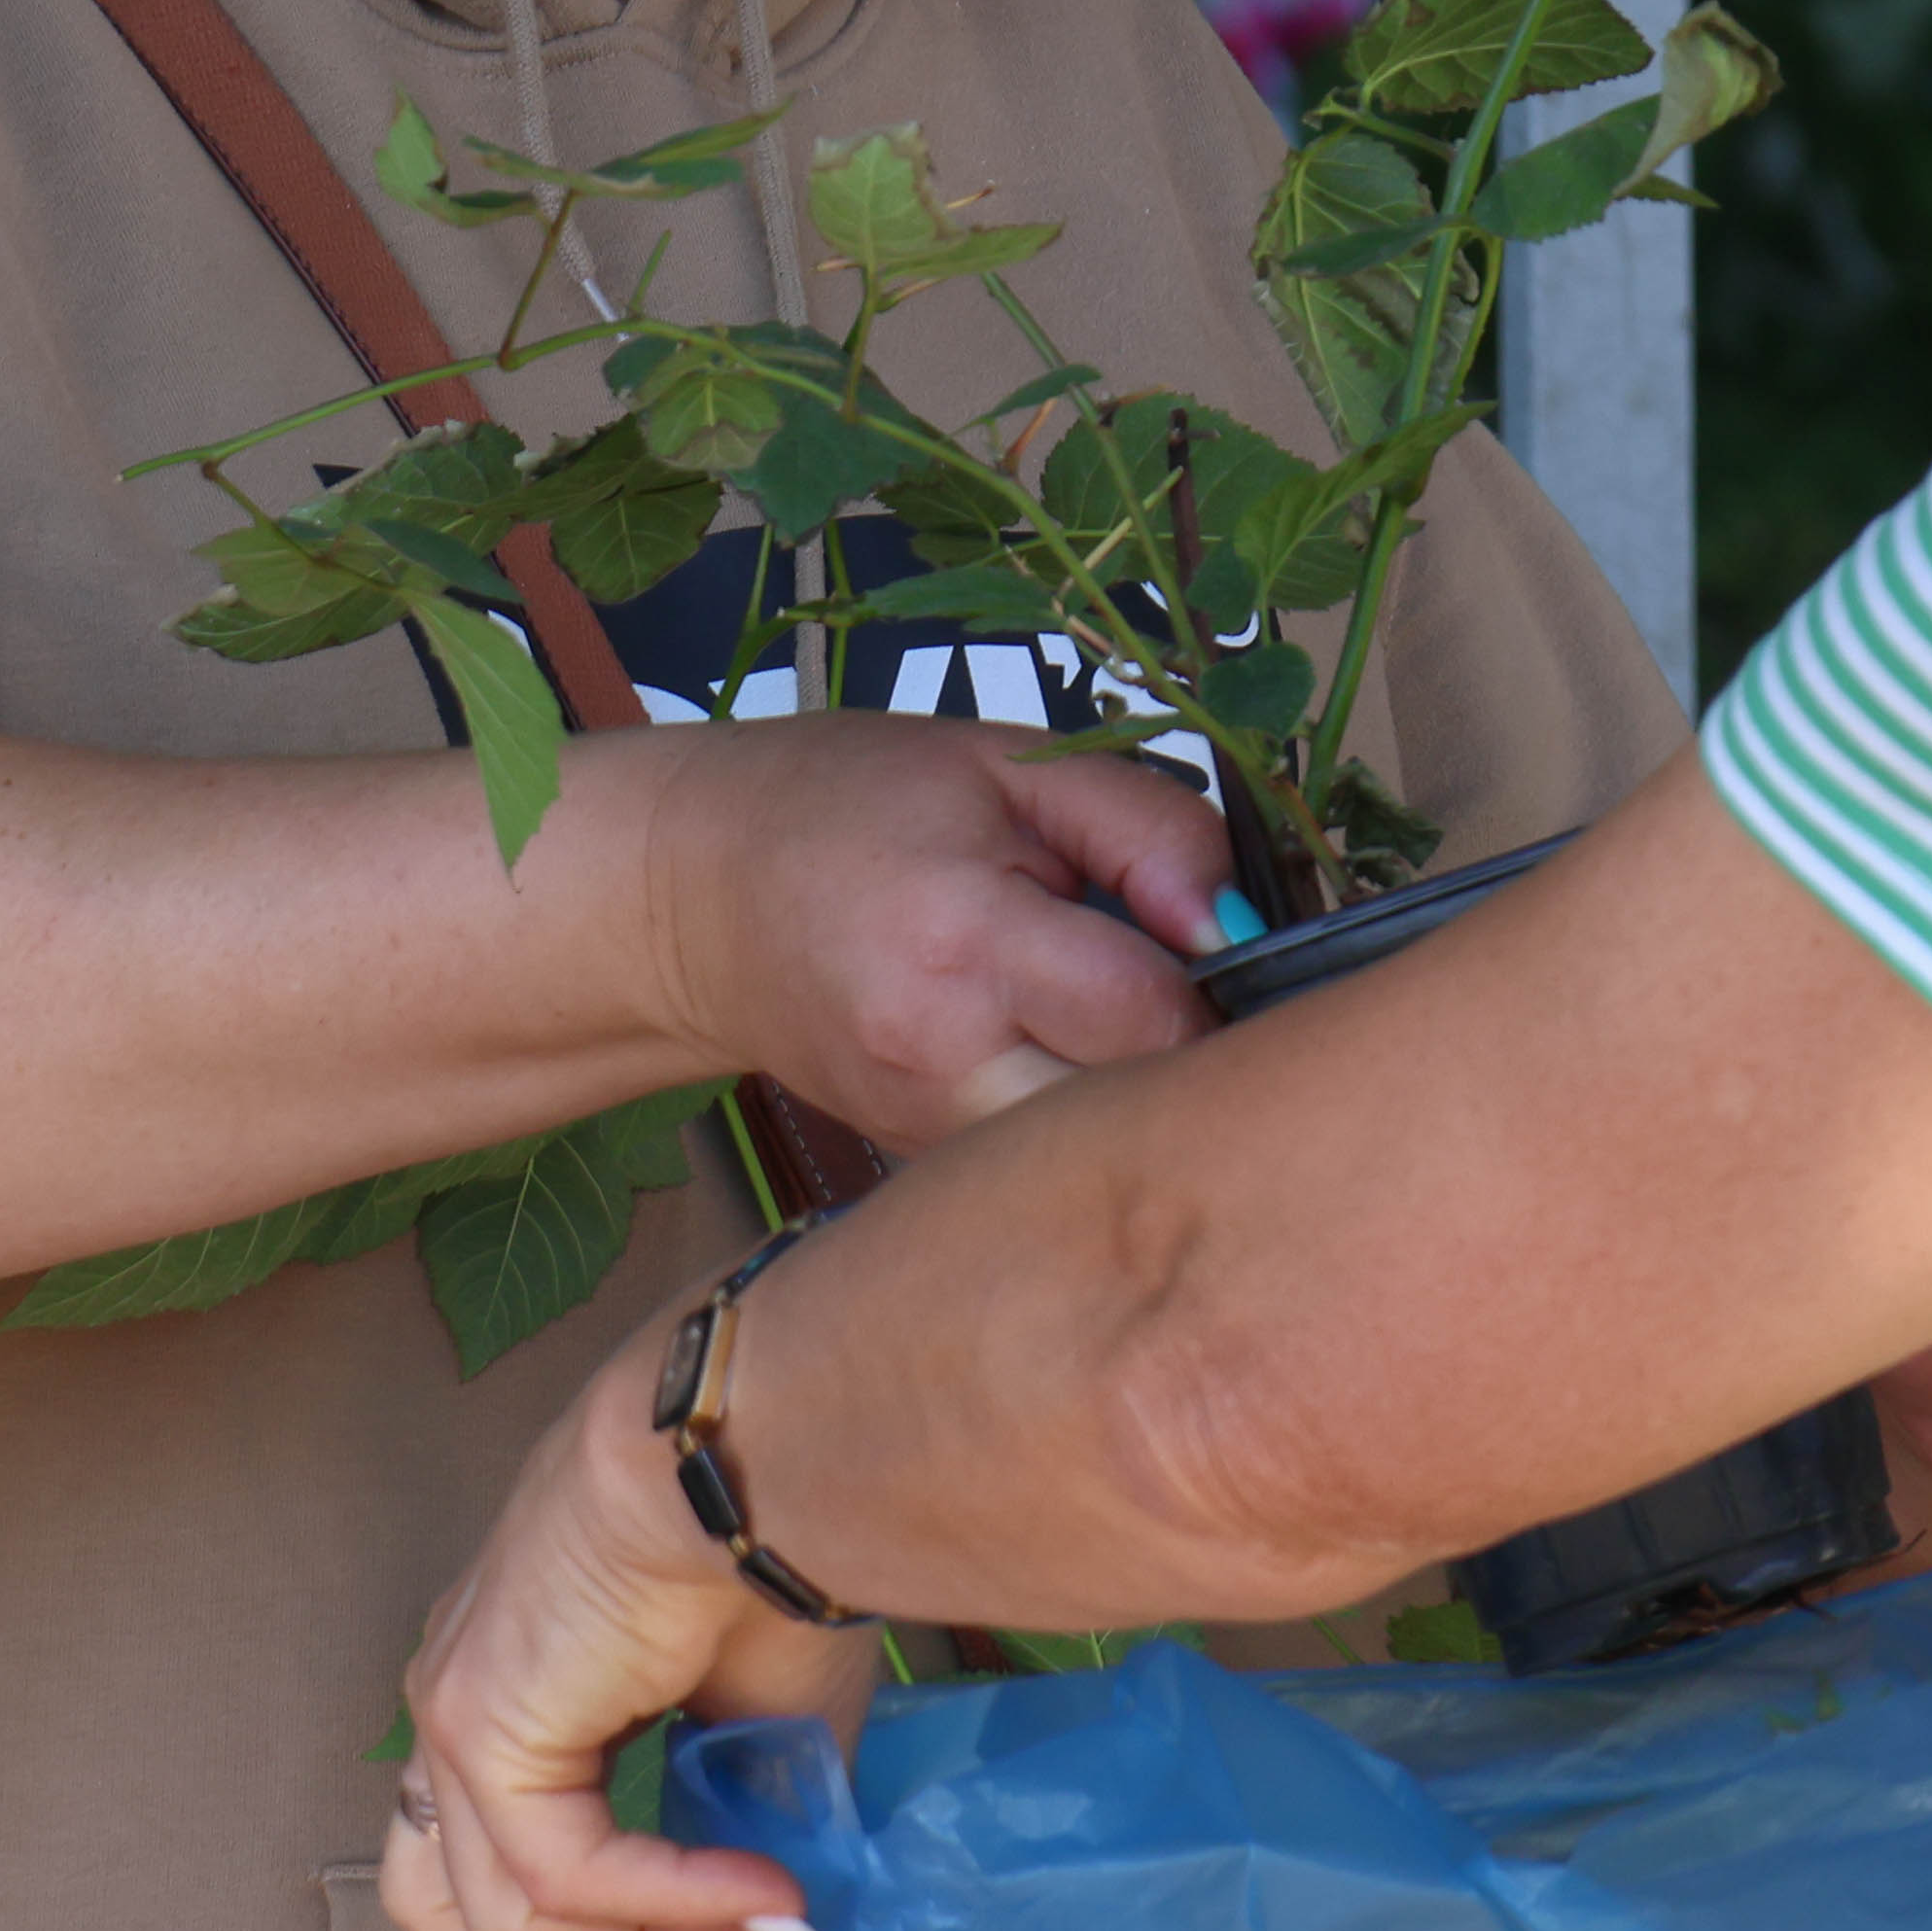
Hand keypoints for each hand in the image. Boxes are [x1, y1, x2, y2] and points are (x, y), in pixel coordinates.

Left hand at [380, 1324, 880, 1930]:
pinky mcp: (477, 1720)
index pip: (489, 1861)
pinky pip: (558, 1874)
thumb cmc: (769, 1544)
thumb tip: (768, 1926)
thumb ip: (738, 1821)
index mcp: (514, 1690)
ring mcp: (452, 1709)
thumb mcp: (763, 1721)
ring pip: (499, 1915)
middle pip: (445, 1910)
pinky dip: (664, 1907)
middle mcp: (459, 1700)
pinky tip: (755, 1899)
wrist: (750, 1450)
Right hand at [615, 713, 1229, 1150]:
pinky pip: (1044, 1163)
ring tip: (1116, 1017)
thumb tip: (1241, 926)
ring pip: (1097, 1160)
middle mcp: (942, 1059)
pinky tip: (1057, 1048)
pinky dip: (1080, 1116)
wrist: (689, 896)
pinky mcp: (919, 1163)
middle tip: (1182, 986)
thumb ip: (1145, 829)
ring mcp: (924, 1131)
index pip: (1158, 1013)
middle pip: (1139, 1115)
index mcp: (963, 940)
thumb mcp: (1003, 766)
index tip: (1213, 934)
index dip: (1222, 976)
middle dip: (1191, 1058)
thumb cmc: (848, 804)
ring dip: (1138, 1099)